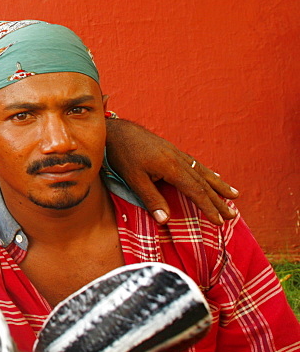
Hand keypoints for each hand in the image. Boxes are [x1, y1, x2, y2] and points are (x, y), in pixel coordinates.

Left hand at [104, 118, 238, 224]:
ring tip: (234, 195)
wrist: (117, 130)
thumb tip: (165, 220)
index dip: (208, 207)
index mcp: (172, 167)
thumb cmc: (122, 155)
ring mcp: (177, 153)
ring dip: (219, 186)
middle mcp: (179, 159)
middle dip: (219, 200)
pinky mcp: (172, 151)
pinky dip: (207, 173)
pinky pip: (195, 164)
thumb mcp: (133, 179)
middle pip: (204, 183)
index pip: (196, 191)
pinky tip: (213, 176)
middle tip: (232, 214)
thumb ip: (150, 198)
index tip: (219, 221)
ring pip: (203, 172)